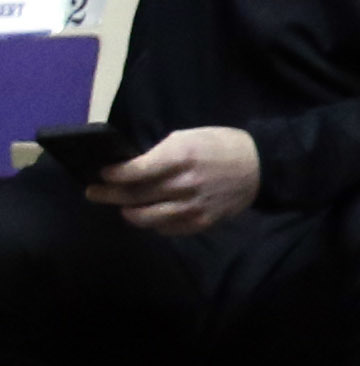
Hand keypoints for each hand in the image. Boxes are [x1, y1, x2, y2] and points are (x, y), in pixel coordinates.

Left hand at [83, 123, 259, 232]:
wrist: (261, 166)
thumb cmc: (221, 145)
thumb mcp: (190, 136)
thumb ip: (161, 152)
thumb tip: (134, 166)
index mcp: (181, 157)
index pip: (136, 171)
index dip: (113, 174)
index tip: (102, 173)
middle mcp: (183, 184)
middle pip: (134, 196)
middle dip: (108, 194)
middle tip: (93, 193)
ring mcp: (192, 206)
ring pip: (145, 217)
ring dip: (128, 212)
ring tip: (123, 206)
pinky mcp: (201, 222)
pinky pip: (166, 229)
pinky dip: (153, 223)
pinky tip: (151, 215)